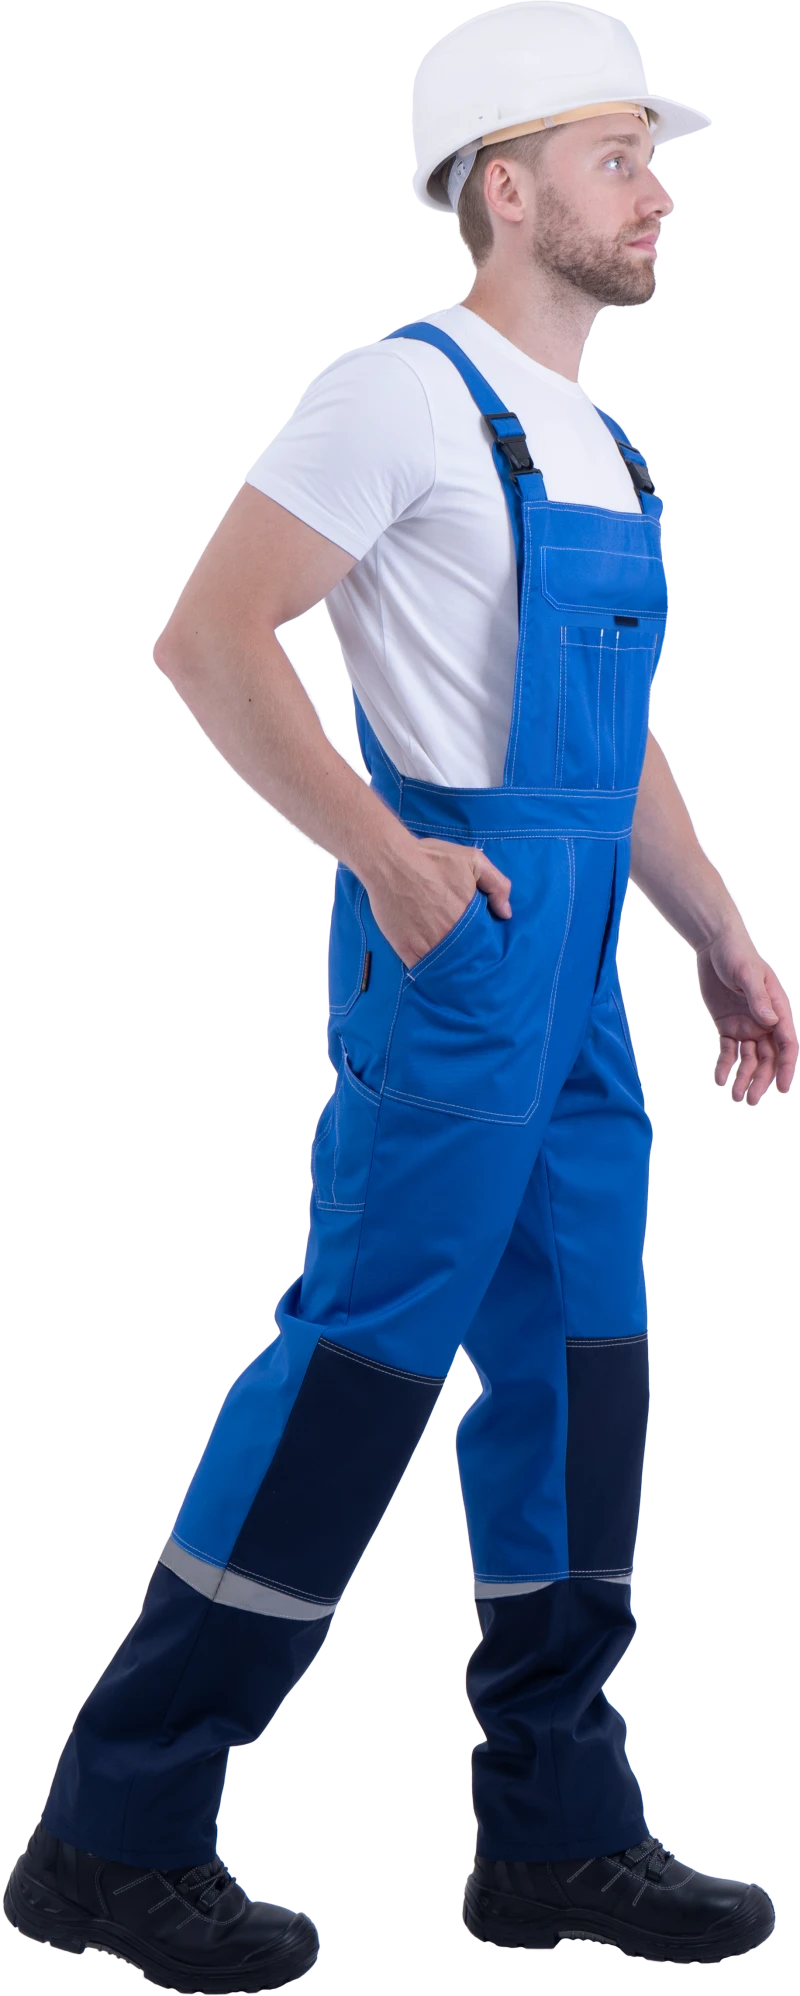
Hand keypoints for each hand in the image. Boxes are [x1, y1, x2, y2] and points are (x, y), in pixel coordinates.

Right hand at [366, 838, 511, 970]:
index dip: (486, 944)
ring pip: (447, 966)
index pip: (486, 941)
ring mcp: (429, 944)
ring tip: (453, 968)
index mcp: (470, 917)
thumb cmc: (431, 859)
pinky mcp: (407, 949)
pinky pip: (423, 968)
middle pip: (467, 957)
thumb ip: (497, 885)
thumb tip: (505, 913)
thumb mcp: (473, 861)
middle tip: (467, 954)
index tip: (483, 944)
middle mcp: (451, 935)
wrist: (390, 861)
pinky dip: (429, 970)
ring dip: (451, 966)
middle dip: (470, 958)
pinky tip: (433, 968)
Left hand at [696, 923, 797, 1104]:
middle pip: (768, 1058)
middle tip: (751, 1100)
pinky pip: (729, 1051)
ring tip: (735, 1097)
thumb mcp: (747, 975)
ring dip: (743, 1077)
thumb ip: (759, 998)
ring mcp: (747, 1025)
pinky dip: (725, 1065)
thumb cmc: (736, 956)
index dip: (785, 1066)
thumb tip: (770, 1020)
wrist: (715, 947)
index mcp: (777, 1010)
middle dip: (761, 1080)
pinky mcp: (729, 1026)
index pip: (786, 1044)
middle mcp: (765, 1022)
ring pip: (749, 1059)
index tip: (781, 1087)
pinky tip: (719, 1079)